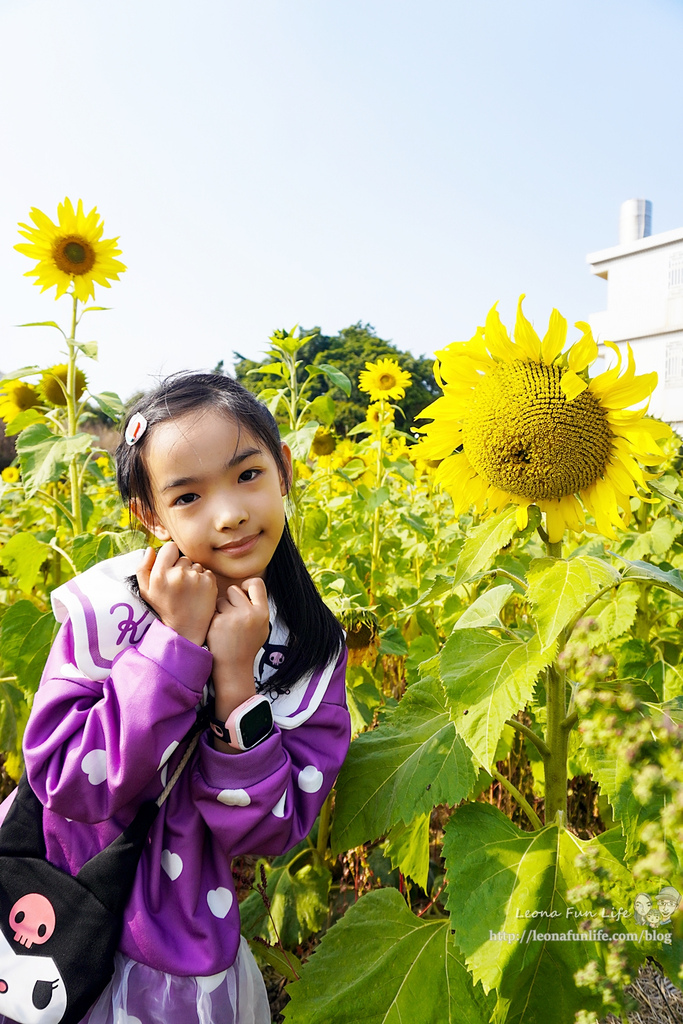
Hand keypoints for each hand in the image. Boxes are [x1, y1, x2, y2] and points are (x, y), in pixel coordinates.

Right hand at [136, 543, 217, 645]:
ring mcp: (195, 578)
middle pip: (184, 557)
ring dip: (193, 574)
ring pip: (196, 565)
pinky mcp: (209, 582)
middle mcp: (178, 574)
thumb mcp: (146, 591)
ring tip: (189, 591)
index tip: (170, 568)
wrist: (186, 628)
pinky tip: (198, 593)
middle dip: (181, 568)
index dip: (170, 556)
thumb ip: (143, 568)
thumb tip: (150, 549)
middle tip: (179, 586)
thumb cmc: (165, 607)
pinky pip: (206, 572)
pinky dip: (204, 580)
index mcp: (160, 575)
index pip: (170, 547)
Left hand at [207, 578, 269, 716]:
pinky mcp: (217, 623)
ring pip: (221, 599)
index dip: (247, 585)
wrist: (234, 668)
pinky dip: (213, 619)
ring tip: (225, 626)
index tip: (243, 592)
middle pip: (234, 589)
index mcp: (262, 613)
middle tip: (231, 615)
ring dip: (220, 609)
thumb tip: (247, 586)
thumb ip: (257, 608)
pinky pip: (212, 610)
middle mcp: (249, 614)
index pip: (256, 584)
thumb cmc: (247, 646)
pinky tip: (218, 631)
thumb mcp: (262, 627)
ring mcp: (232, 618)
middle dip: (231, 599)